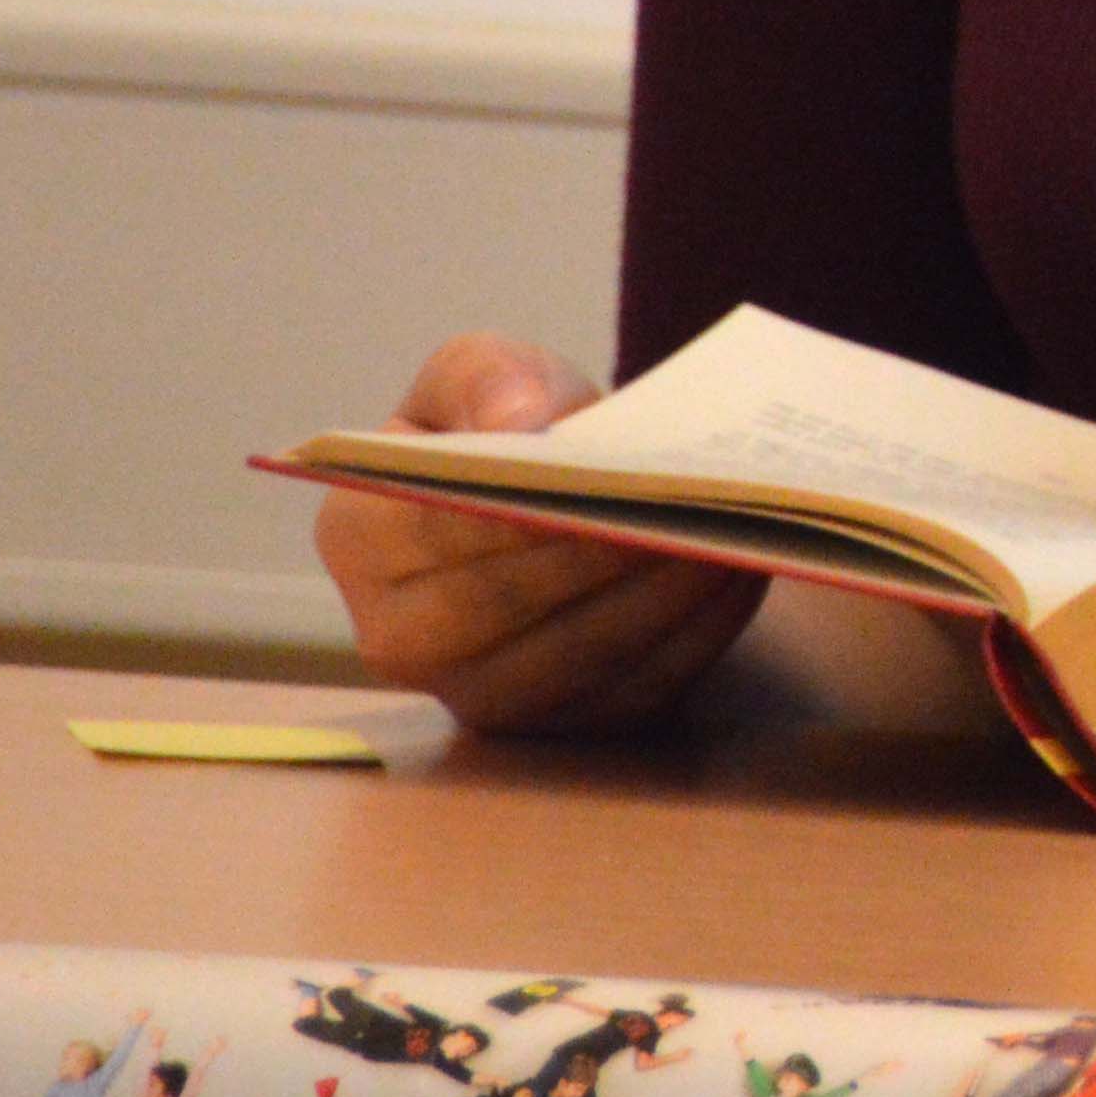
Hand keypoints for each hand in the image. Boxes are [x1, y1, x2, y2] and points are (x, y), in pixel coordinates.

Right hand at [311, 333, 760, 737]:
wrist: (556, 493)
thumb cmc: (508, 426)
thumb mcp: (482, 371)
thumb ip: (486, 379)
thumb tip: (517, 424)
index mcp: (358, 540)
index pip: (433, 533)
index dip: (511, 514)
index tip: (589, 485)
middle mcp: (402, 639)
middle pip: (506, 609)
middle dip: (599, 558)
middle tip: (681, 509)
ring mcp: (483, 694)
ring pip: (577, 659)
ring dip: (657, 600)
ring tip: (724, 536)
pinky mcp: (564, 725)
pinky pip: (633, 691)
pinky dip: (692, 635)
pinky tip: (737, 575)